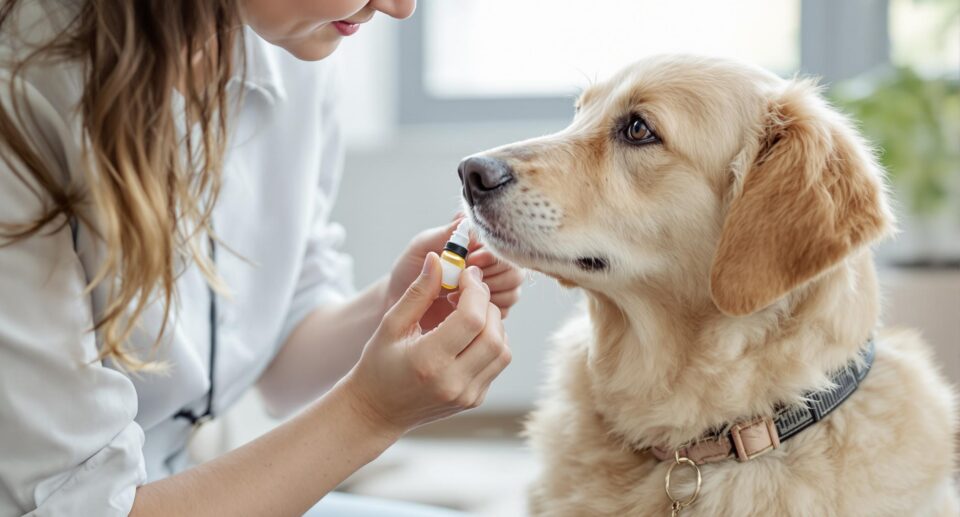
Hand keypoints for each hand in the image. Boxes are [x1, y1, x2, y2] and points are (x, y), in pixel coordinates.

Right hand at [343, 253, 510, 433]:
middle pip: (493, 334)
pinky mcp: (475, 400)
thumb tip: (438, 259)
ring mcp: (467, 395)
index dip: (475, 291)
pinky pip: (497, 363)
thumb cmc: (379, 364)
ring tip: (472, 312)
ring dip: (493, 324)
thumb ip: (419, 291)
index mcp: (428, 361)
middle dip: (487, 305)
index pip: (471, 320)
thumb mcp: (391, 324)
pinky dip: (491, 342)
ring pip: (502, 349)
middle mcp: (453, 382)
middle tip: (472, 291)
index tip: (467, 276)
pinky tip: (471, 334)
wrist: (377, 410)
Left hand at [386, 216, 524, 330]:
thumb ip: (444, 233)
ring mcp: (491, 290)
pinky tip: (458, 311)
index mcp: (477, 246)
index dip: (491, 255)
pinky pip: (502, 313)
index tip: (470, 260)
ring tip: (454, 296)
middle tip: (460, 281)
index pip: (503, 247)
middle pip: (514, 270)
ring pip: (512, 292)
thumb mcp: (422, 247)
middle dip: (491, 276)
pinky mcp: (487, 313)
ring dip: (487, 295)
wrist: (397, 303)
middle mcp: (489, 267)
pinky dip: (483, 313)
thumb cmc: (407, 271)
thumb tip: (466, 218)